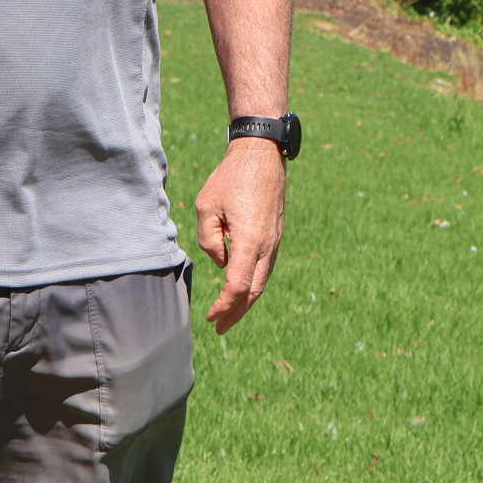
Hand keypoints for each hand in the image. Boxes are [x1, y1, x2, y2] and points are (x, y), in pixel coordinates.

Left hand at [193, 137, 285, 333]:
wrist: (261, 154)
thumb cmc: (231, 177)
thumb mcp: (206, 206)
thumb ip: (208, 240)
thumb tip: (220, 262)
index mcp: (249, 240)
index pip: (237, 286)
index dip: (223, 305)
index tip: (210, 315)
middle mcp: (267, 244)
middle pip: (254, 291)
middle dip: (236, 312)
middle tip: (220, 327)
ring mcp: (275, 240)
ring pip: (262, 280)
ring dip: (246, 300)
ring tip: (229, 313)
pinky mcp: (276, 234)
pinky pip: (266, 266)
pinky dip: (254, 282)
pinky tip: (241, 286)